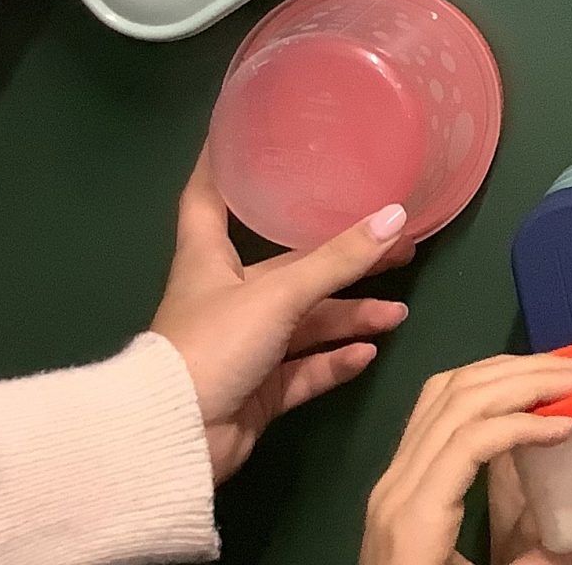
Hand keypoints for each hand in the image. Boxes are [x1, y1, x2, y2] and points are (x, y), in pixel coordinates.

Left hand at [149, 154, 411, 481]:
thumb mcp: (278, 294)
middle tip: (396, 244)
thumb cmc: (212, 344)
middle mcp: (226, 297)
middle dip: (341, 257)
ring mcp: (242, 347)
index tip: (242, 132)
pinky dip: (335, 360)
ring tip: (397, 312)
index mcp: (209, 261)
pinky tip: (369, 353)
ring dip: (349, 316)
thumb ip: (338, 260)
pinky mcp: (255, 390)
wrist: (174, 439)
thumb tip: (398, 215)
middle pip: (288, 268)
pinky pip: (303, 369)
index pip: (208, 199)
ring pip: (305, 322)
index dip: (222, 165)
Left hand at [361, 353, 571, 564]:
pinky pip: (434, 405)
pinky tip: (518, 383)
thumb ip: (540, 563)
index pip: (467, 441)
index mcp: (415, 519)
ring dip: (507, 370)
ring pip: (444, 391)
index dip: (523, 422)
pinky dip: (481, 381)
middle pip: (458, 401)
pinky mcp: (398, 471)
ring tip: (561, 367)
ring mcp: (393, 473)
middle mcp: (396, 483)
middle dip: (527, 377)